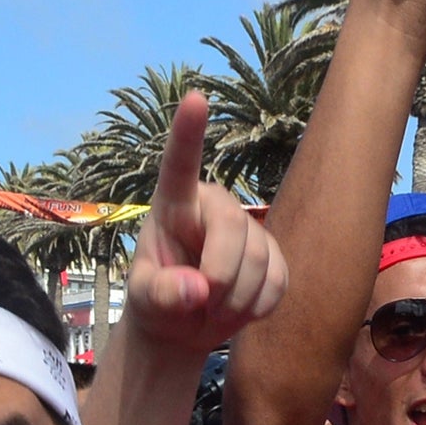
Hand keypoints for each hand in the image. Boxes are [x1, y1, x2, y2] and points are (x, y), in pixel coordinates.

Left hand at [123, 92, 286, 355]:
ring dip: (237, 300)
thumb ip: (162, 294)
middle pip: (233, 228)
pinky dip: (258, 306)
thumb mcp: (146, 303)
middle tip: (204, 306)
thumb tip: (197, 290)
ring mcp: (248, 229)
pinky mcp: (276, 256)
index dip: (188, 133)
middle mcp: (213, 206)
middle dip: (222, 275)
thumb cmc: (159, 302)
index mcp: (173, 206)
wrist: (187, 326)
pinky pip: (279, 280)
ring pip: (260, 258)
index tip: (194, 98)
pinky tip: (238, 309)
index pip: (179, 166)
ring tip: (213, 312)